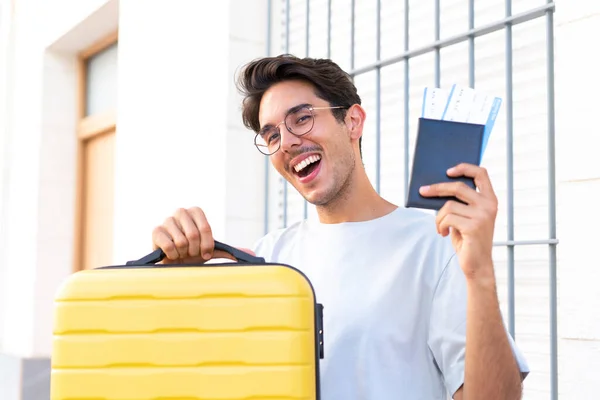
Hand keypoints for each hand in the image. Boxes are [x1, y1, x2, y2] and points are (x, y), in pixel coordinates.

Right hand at [151, 207, 254, 263]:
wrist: (173, 262)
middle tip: (191, 254)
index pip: (206, 228)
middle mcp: (181, 212)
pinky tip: (171, 254)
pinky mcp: (156, 231)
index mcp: (196, 212)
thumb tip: (253, 255)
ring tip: (181, 253)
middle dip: (194, 250)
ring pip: (181, 241)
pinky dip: (173, 255)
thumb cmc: (193, 253)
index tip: (206, 253)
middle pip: (194, 235)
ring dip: (183, 253)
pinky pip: (169, 245)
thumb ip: (229, 251)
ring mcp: (167, 220)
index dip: (207, 244)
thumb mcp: (211, 251)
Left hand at [419, 163, 497, 280]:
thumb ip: (460, 202)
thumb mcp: (466, 217)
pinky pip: (447, 218)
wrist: (477, 264)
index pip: (481, 174)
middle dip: (437, 188)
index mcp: (490, 199)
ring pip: (448, 205)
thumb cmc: (468, 239)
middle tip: (422, 191)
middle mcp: (489, 205)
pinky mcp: (474, 226)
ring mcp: (483, 216)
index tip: (448, 170)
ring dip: (438, 217)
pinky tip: (442, 233)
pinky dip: (440, 225)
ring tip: (440, 227)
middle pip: (458, 187)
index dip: (464, 168)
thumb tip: (437, 187)